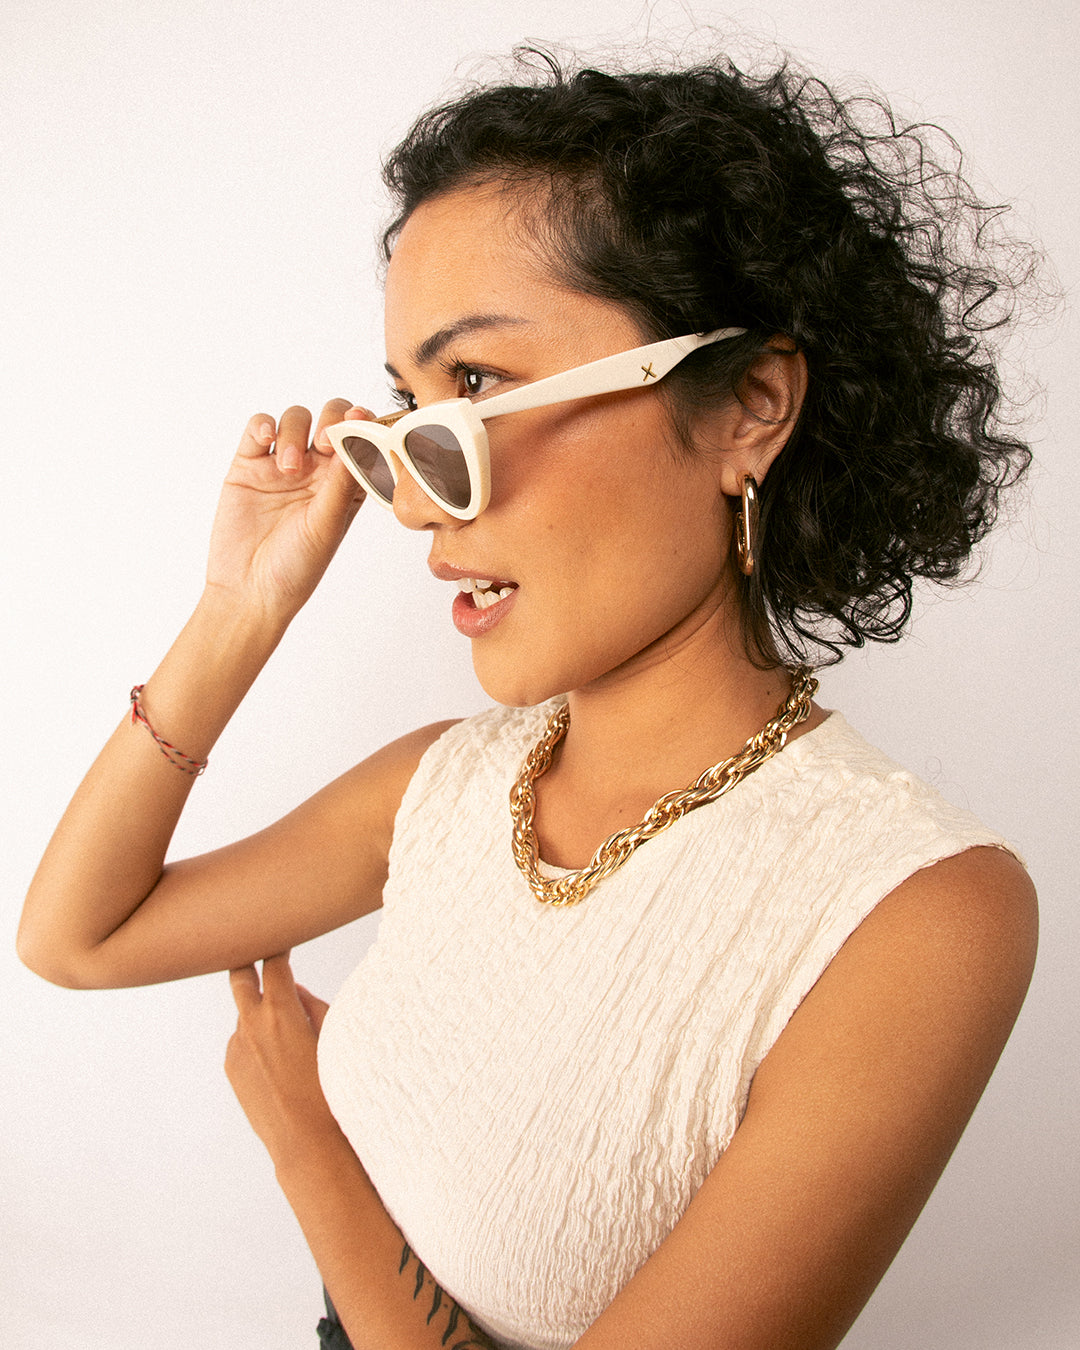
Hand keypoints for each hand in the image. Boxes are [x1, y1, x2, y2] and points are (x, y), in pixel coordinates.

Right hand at [206, 399, 375, 620]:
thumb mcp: (327, 525)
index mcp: (346, 484)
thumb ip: (342, 482)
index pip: (363, 440)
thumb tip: (360, 438)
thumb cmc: (296, 566)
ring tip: (288, 469)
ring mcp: (283, 464)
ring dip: (294, 432)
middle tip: (323, 444)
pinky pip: (258, 427)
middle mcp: (318, 470)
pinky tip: (266, 442)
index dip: (364, 425)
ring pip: (296, 418)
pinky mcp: (249, 464)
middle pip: (331, 418)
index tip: (359, 422)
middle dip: (331, 419)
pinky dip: (264, 425)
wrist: (249, 589)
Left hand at [225, 953, 342, 1168]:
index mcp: (280, 1010)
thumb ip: (311, 1004)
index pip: (272, 964)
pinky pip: (242, 1042)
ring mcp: (236, 1047)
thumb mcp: (332, 1035)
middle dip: (248, 964)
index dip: (278, 949)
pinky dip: (256, 1042)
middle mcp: (251, 1023)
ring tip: (287, 1038)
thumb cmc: (330, 1085)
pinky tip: (279, 1065)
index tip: (282, 941)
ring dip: (260, 1014)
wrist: (306, 1139)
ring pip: (245, 1016)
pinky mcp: (231, 1068)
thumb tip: (294, 989)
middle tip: (257, 958)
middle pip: (239, 977)